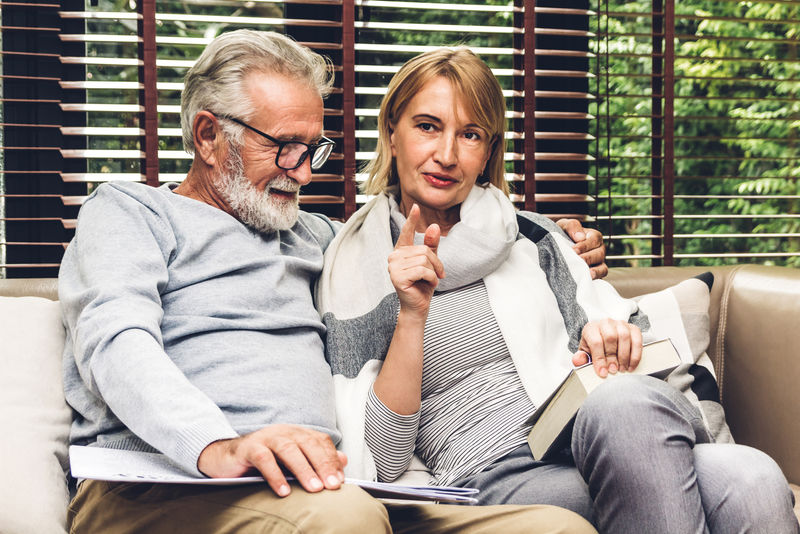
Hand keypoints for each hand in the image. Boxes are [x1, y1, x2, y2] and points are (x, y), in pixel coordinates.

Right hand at [197, 424, 346, 496]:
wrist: (226, 458)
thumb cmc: (263, 460)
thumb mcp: (292, 460)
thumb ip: (317, 458)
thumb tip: (343, 459)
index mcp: (297, 433)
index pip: (320, 442)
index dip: (331, 460)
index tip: (340, 480)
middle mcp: (283, 431)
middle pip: (308, 444)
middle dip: (323, 465)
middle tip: (333, 485)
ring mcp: (265, 437)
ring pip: (288, 450)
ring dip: (303, 469)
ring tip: (314, 488)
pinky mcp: (248, 448)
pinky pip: (264, 460)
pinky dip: (275, 475)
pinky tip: (283, 491)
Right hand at [388, 204, 444, 317]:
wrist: (418, 306)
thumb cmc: (423, 285)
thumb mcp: (431, 264)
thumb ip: (431, 246)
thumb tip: (434, 226)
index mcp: (401, 252)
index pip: (406, 232)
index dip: (412, 220)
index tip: (416, 207)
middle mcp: (394, 257)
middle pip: (423, 250)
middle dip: (436, 263)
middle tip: (437, 275)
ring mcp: (393, 267)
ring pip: (424, 260)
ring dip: (434, 272)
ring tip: (431, 280)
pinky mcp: (397, 277)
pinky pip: (422, 270)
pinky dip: (431, 278)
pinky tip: (428, 284)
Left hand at [557, 218, 607, 278]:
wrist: (556, 246)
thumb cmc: (562, 233)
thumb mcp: (564, 225)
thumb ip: (572, 226)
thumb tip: (580, 237)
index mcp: (594, 236)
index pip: (594, 239)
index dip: (585, 245)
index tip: (574, 250)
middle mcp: (599, 249)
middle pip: (600, 254)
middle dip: (588, 258)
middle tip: (577, 261)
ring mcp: (598, 262)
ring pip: (602, 267)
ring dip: (595, 271)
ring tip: (587, 273)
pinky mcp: (594, 273)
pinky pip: (600, 276)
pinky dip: (595, 277)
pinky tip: (586, 279)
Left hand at [572, 319, 641, 377]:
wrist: (605, 336)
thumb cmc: (594, 345)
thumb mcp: (585, 352)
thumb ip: (580, 358)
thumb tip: (578, 360)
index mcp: (591, 328)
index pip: (596, 342)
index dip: (599, 359)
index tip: (602, 372)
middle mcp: (606, 323)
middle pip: (610, 338)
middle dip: (613, 357)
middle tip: (613, 370)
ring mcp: (620, 324)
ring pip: (624, 337)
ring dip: (625, 356)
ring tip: (622, 368)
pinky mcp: (633, 328)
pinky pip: (637, 340)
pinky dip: (636, 355)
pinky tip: (631, 365)